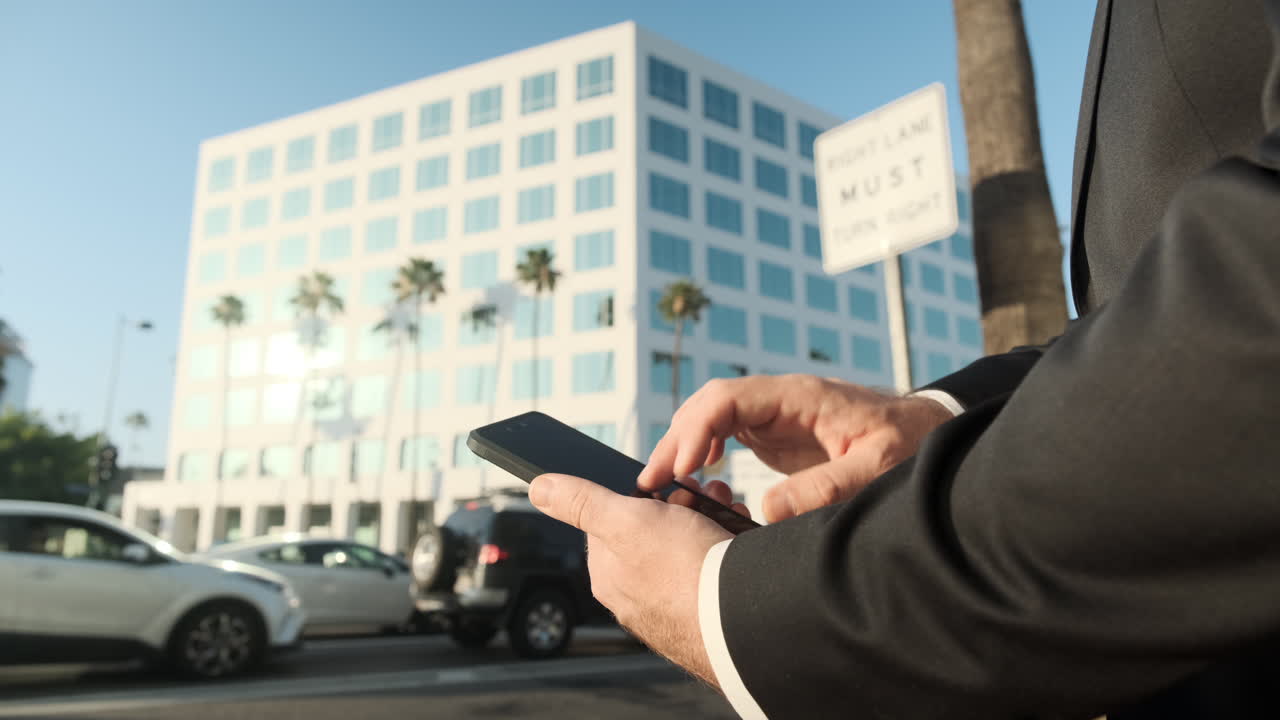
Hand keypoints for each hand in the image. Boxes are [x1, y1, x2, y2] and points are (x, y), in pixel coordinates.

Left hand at [528, 473, 739, 686]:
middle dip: (681, 508)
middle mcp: (635, 597)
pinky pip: (712, 572)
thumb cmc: (683, 570)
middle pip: (653, 532)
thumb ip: (581, 503)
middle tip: (704, 496)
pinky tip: (736, 546)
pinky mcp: (707, 614)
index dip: (641, 495)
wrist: (744, 619)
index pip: (612, 519)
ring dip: (708, 523)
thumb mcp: (625, 520)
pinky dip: (725, 552)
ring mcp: (673, 609)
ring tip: (725, 515)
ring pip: (687, 549)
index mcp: (608, 576)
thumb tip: (538, 489)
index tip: (665, 488)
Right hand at [639, 374, 954, 522]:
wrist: (928, 430)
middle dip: (677, 439)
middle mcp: (780, 399)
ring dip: (684, 444)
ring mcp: (775, 414)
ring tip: (660, 482)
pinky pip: (726, 431)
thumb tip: (768, 512)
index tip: (682, 466)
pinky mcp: (776, 433)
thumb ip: (825, 488)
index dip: (697, 429)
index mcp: (799, 397)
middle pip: (709, 404)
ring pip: (712, 416)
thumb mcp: (874, 468)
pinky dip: (702, 450)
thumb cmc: (909, 444)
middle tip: (652, 482)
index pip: (728, 398)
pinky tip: (694, 476)